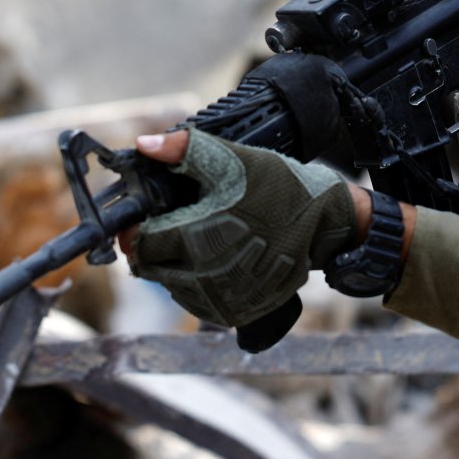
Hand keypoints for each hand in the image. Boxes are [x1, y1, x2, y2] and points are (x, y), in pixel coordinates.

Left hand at [123, 129, 356, 327]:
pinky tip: (210, 260)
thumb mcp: (231, 159)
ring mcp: (221, 300)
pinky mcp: (237, 313)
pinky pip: (197, 303)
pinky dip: (194, 284)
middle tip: (168, 227)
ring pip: (172, 287)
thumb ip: (183, 150)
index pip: (140, 245)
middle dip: (152, 248)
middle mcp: (205, 277)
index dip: (136, 230)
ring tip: (194, 241)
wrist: (323, 222)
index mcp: (196, 238)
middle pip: (151, 269)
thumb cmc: (277, 188)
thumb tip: (143, 145)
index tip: (143, 219)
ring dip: (172, 267)